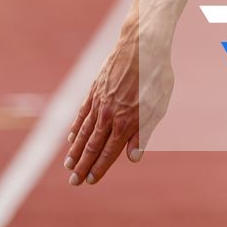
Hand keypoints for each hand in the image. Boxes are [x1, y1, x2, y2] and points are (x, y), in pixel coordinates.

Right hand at [64, 28, 174, 185]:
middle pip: (92, 146)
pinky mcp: (94, 90)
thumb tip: (133, 158)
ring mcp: (99, 102)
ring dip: (75, 150)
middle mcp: (108, 116)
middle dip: (82, 166)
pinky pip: (82, 113)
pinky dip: (75, 126)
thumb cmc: (155, 76)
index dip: (99, 168)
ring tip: (68, 165)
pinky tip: (70, 137)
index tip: (90, 180)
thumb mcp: (158, 106)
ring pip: (83, 132)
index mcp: (125, 123)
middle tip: (73, 182)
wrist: (141, 45)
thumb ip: (143, 133)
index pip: (108, 152)